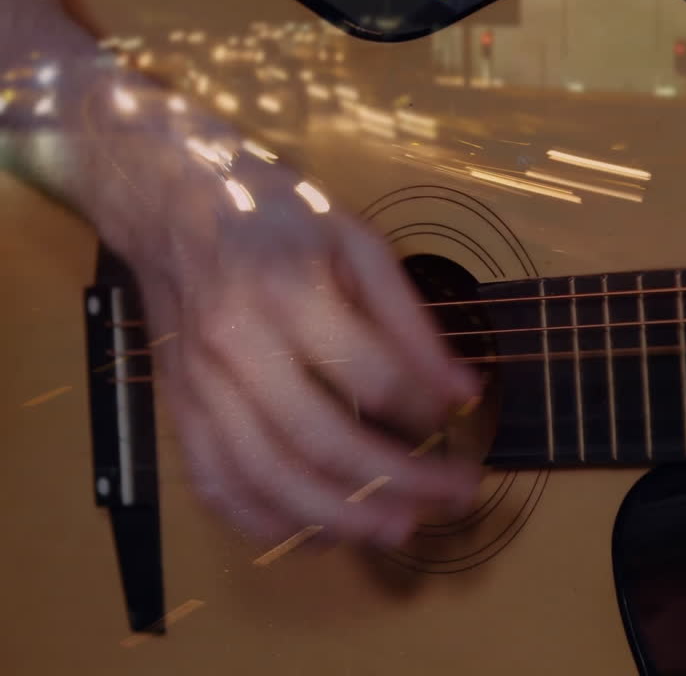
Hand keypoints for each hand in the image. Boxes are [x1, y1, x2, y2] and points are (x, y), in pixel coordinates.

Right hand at [126, 145, 482, 548]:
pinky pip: (217, 485)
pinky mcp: (180, 410)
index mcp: (289, 291)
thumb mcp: (357, 241)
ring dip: (340, 518)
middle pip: (323, 440)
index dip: (426, 406)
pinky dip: (267, 522)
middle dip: (400, 479)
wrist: (172, 204)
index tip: (461, 415)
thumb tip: (463, 389)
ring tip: (399, 528)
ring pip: (268, 477)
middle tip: (455, 494)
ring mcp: (201, 385)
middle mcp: (237, 345)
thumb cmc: (277, 219)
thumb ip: (410, 319)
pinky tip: (319, 531)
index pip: (371, 374)